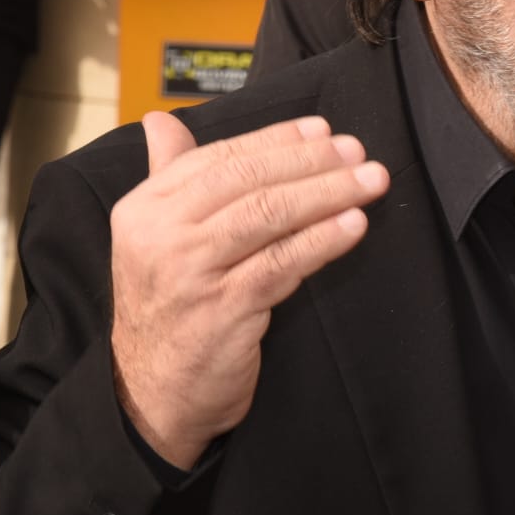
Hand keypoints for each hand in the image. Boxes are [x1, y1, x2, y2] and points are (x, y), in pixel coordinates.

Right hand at [108, 111, 389, 468]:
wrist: (152, 395)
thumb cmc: (168, 307)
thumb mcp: (154, 238)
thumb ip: (166, 176)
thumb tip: (160, 119)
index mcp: (144, 208)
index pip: (219, 157)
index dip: (276, 140)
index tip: (323, 131)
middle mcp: (161, 235)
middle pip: (248, 180)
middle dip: (311, 161)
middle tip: (358, 151)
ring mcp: (190, 273)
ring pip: (268, 215)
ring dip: (328, 193)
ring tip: (370, 181)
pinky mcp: (222, 310)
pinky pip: (282, 264)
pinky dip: (322, 239)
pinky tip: (354, 225)